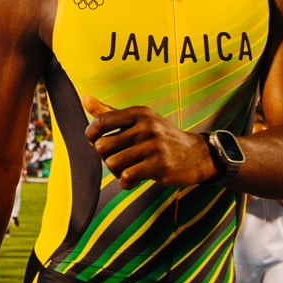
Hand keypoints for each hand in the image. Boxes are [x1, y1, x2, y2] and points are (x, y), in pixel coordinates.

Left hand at [82, 95, 208, 188]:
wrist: (197, 155)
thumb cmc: (161, 138)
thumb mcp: (139, 120)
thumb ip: (110, 112)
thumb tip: (84, 98)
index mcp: (139, 113)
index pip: (100, 122)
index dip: (91, 136)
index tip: (98, 143)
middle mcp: (146, 127)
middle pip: (102, 147)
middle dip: (106, 158)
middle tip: (118, 159)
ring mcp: (153, 146)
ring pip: (112, 164)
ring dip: (117, 172)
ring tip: (128, 170)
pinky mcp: (159, 165)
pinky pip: (127, 177)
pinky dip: (126, 183)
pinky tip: (134, 180)